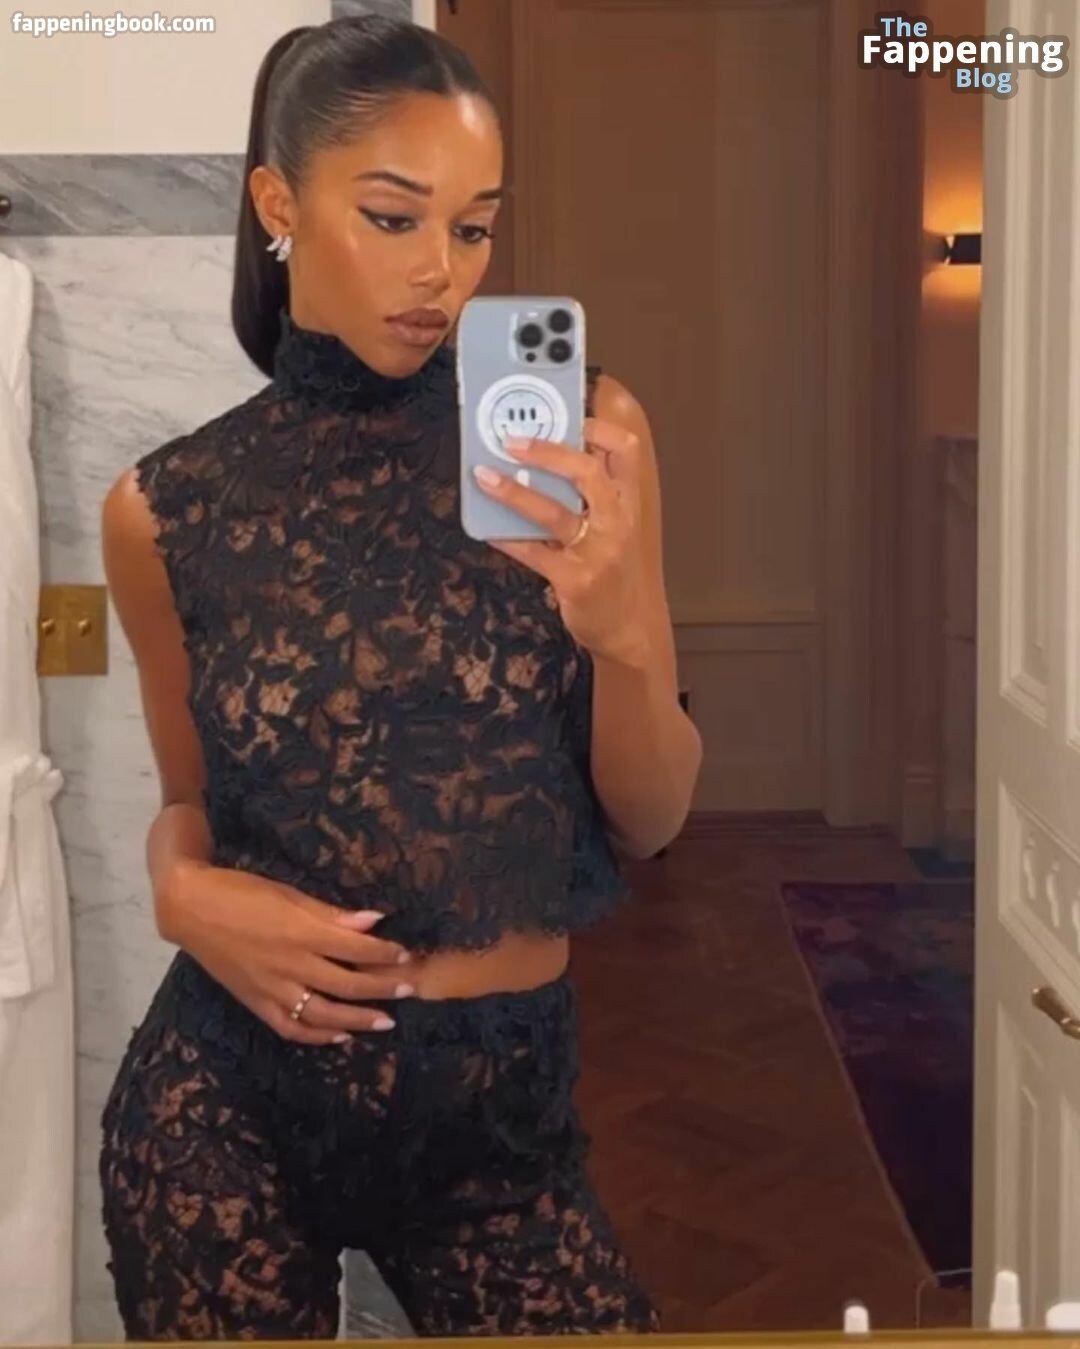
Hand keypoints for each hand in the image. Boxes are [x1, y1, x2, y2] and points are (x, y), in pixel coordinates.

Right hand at [159, 860, 414, 1045]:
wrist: (189, 909)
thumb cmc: (242, 892)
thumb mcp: (289, 894)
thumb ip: (330, 914)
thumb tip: (374, 921)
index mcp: (300, 933)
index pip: (356, 950)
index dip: (385, 954)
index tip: (407, 956)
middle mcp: (290, 965)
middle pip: (347, 985)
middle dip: (382, 989)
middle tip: (409, 989)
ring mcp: (272, 989)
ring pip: (323, 1014)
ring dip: (358, 1020)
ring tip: (385, 1021)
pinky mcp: (255, 1003)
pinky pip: (290, 1028)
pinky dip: (317, 1036)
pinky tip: (339, 1036)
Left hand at [472, 418, 649, 665]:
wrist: (630, 628)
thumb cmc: (618, 574)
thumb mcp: (618, 530)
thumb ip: (594, 499)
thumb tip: (544, 463)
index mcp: (630, 504)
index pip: (626, 452)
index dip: (599, 429)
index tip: (570, 418)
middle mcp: (618, 523)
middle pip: (587, 472)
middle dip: (547, 451)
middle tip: (512, 442)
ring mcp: (598, 552)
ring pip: (554, 513)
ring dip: (515, 492)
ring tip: (485, 477)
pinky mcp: (576, 580)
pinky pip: (535, 553)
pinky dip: (508, 539)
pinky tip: (488, 530)